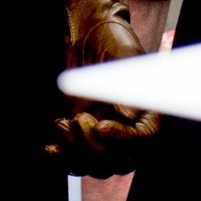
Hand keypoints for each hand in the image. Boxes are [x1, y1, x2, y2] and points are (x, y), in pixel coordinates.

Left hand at [47, 0, 160, 176]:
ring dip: (77, 153)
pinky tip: (50, 148)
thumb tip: (128, 117)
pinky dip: (64, 159)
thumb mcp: (123, 55)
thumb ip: (126, 84)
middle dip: (96, 148)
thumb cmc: (113, 39)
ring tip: (61, 124)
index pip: (145, 138)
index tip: (100, 127)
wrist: (92, 35)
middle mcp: (132, 127)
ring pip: (98, 165)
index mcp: (150, 109)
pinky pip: (79, 161)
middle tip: (79, 118)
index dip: (124, 139)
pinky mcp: (87, 135)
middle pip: (121, 160)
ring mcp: (109, 134)